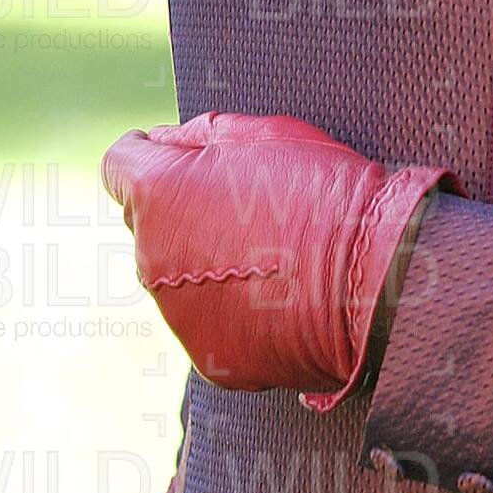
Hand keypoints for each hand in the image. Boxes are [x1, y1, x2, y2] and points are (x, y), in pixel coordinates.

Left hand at [102, 111, 461, 412]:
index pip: (120, 165)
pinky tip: (279, 295)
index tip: (179, 158)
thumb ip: (198, 136)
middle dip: (183, 211)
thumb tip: (159, 142)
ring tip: (273, 254)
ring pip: (176, 278)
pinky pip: (209, 323)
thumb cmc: (324, 193)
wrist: (373, 281)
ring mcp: (177, 315)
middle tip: (248, 206)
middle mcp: (151, 258)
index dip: (149, 155)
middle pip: (149, 225)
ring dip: (207, 262)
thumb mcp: (265, 134)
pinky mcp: (208, 358)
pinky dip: (233, 309)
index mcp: (158, 196)